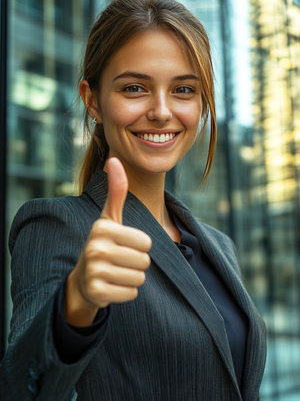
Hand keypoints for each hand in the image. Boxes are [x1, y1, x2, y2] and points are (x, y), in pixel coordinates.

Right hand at [65, 158, 151, 325]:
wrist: (82, 279)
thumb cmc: (103, 243)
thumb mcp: (109, 218)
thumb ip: (117, 190)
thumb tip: (115, 159)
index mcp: (102, 227)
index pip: (146, 242)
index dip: (139, 245)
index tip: (122, 245)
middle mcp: (95, 248)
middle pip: (145, 261)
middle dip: (137, 263)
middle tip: (119, 261)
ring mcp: (94, 272)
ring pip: (140, 278)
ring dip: (132, 277)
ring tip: (116, 272)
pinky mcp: (96, 293)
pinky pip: (131, 293)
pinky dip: (126, 292)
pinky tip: (112, 285)